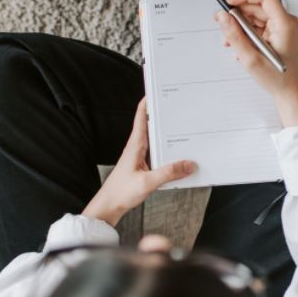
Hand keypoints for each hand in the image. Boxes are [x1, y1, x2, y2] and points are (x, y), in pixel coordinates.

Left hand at [82, 98, 196, 226]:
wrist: (108, 207)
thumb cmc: (120, 193)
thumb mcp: (147, 182)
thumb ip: (169, 172)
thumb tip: (189, 164)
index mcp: (135, 145)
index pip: (142, 117)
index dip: (148, 102)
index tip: (158, 89)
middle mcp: (136, 148)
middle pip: (151, 126)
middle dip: (164, 116)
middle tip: (178, 107)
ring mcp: (139, 157)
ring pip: (156, 140)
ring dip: (167, 135)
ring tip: (183, 129)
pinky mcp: (142, 167)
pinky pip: (158, 154)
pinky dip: (168, 152)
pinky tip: (178, 157)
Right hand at [215, 0, 297, 134]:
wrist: (291, 94)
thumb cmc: (279, 80)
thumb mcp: (251, 58)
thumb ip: (234, 35)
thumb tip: (223, 17)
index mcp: (285, 24)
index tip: (229, 3)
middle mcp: (287, 23)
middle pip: (258, 7)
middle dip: (239, 15)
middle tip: (223, 23)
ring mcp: (284, 29)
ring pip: (257, 18)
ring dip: (241, 26)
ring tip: (229, 41)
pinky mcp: (280, 36)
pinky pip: (261, 27)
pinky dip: (248, 34)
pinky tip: (240, 47)